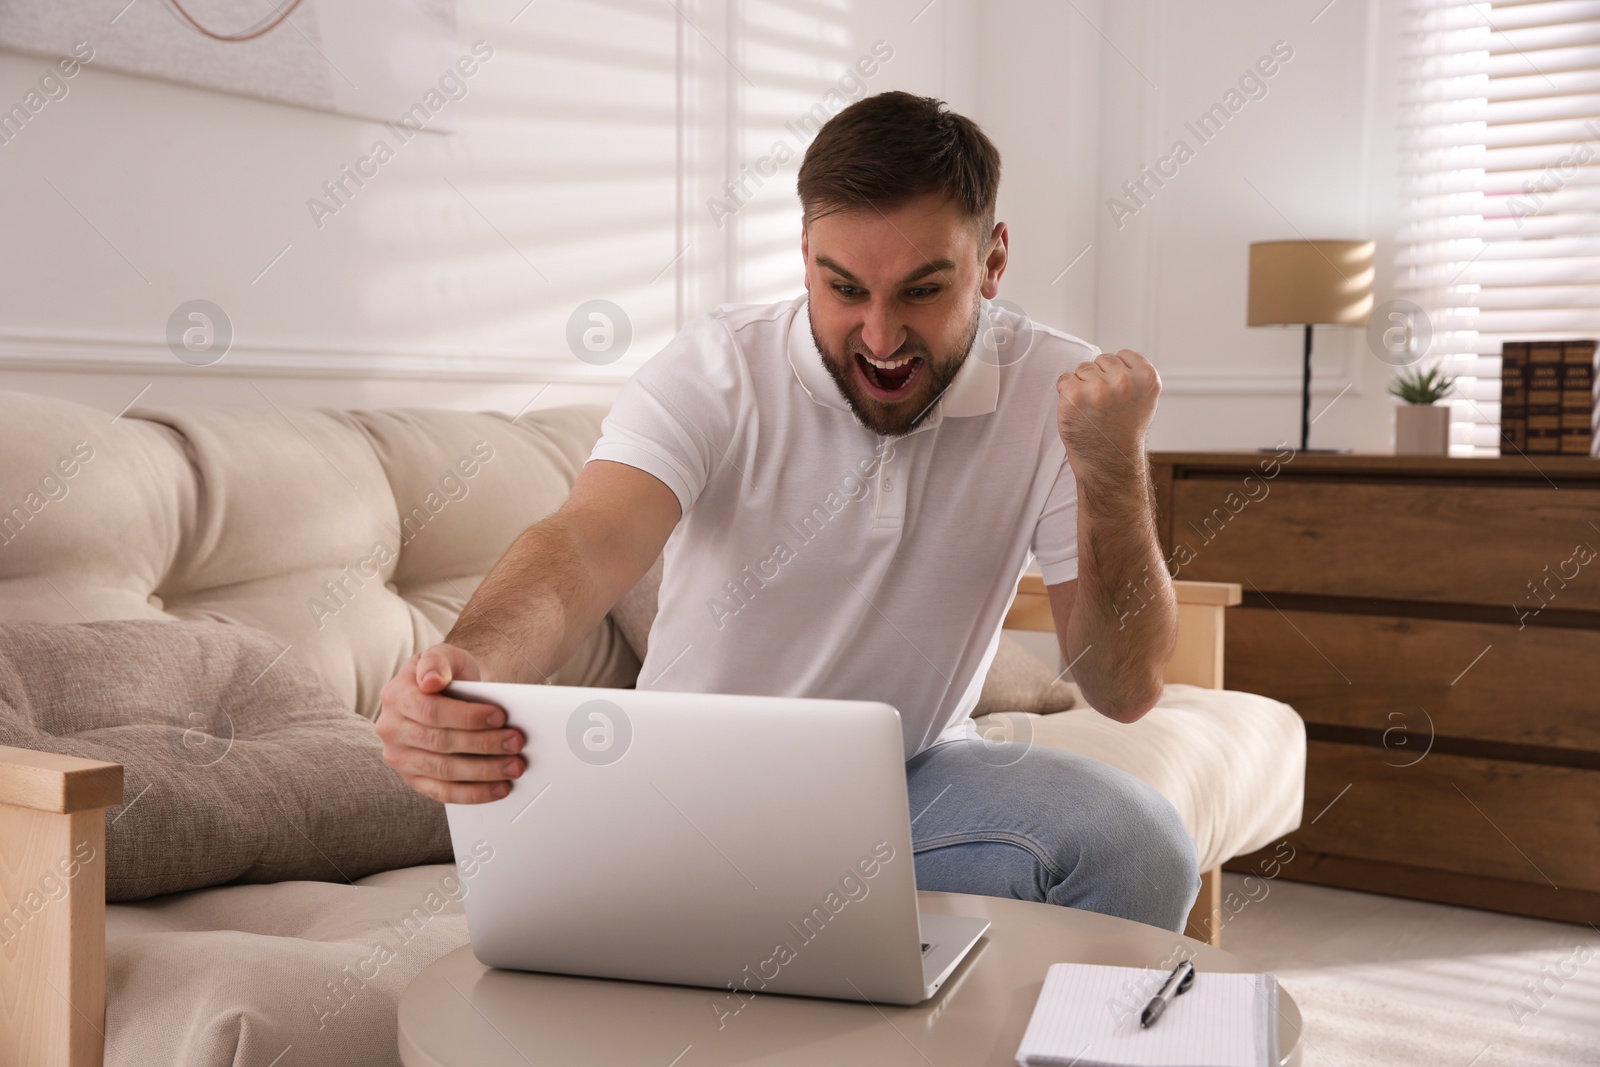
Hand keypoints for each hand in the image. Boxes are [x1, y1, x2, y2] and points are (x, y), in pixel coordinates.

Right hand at [376, 643, 524, 803]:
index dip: (467, 716)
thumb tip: (432, 680)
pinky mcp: (413, 779)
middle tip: (516, 743)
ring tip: (514, 766)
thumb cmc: (449, 674)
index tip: (500, 716)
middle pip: (440, 743)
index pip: (431, 711)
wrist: (446, 692)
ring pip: (443, 771)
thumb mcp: (445, 655)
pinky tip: (499, 788)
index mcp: (396, 696)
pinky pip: (443, 793)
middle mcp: (391, 729)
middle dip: (484, 744)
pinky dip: (474, 794)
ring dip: (484, 772)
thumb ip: (437, 660)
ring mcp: (400, 757)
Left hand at [1055, 349, 1160, 472]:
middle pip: (1102, 360)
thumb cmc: (1123, 431)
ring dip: (1083, 385)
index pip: (1123, 355)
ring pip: (1083, 368)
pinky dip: (1066, 393)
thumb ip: (1134, 375)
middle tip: (1105, 406)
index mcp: (1147, 378)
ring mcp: (1098, 388)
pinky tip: (1079, 411)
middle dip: (1100, 379)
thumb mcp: (1144, 399)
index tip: (1120, 395)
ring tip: (1093, 410)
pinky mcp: (1074, 395)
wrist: (1108, 462)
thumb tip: (1114, 357)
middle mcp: (1124, 381)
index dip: (1117, 374)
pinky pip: (1064, 379)